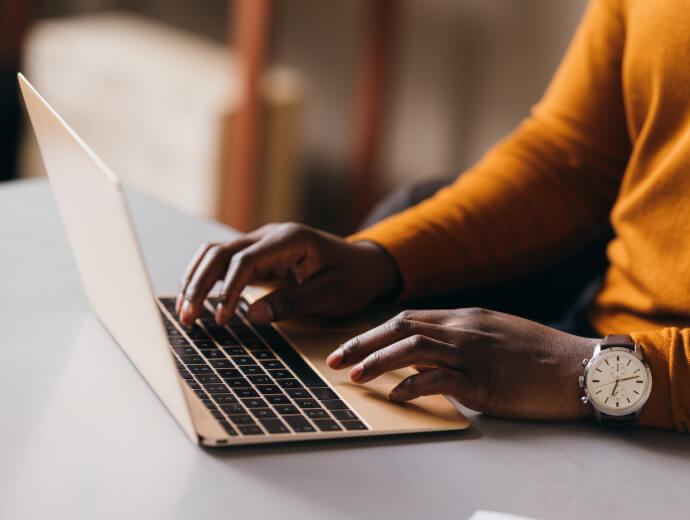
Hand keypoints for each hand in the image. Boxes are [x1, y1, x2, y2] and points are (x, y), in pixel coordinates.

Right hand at [176, 223, 400, 325]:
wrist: (366, 264)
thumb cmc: (353, 278)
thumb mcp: (331, 294)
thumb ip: (293, 303)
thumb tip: (252, 317)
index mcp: (290, 238)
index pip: (246, 259)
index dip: (228, 289)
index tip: (222, 319)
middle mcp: (270, 235)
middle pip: (221, 252)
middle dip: (200, 284)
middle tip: (187, 317)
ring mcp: (262, 243)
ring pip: (216, 254)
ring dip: (197, 280)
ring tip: (185, 312)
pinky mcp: (259, 256)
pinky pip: (225, 264)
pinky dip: (208, 280)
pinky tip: (198, 301)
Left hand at [327, 308, 598, 419]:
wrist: (582, 367)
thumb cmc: (539, 354)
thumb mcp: (495, 334)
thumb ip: (459, 339)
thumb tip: (422, 355)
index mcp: (465, 317)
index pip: (408, 318)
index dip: (373, 332)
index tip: (349, 346)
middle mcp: (464, 329)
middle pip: (401, 328)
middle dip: (362, 343)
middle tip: (334, 359)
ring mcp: (474, 353)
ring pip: (413, 349)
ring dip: (379, 362)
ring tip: (355, 376)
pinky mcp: (485, 381)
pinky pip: (439, 380)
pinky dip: (412, 386)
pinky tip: (396, 395)